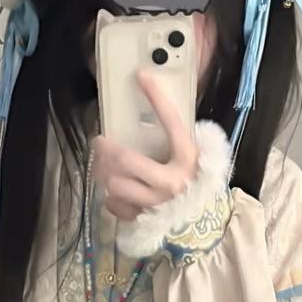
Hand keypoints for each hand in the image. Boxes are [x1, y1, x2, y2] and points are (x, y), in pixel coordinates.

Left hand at [93, 69, 198, 221]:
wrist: (201, 226)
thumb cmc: (194, 184)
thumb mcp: (192, 160)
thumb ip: (177, 141)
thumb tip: (155, 110)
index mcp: (188, 160)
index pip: (172, 122)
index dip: (157, 97)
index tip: (141, 75)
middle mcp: (172, 182)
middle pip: (125, 160)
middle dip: (106, 149)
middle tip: (100, 142)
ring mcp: (156, 204)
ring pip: (114, 183)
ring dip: (104, 173)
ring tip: (104, 167)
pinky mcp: (143, 220)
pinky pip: (113, 204)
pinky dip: (111, 197)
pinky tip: (118, 192)